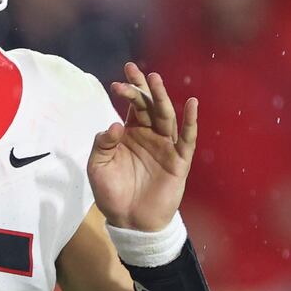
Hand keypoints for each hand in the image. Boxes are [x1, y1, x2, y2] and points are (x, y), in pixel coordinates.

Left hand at [88, 62, 197, 230]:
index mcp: (131, 133)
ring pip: (166, 117)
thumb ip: (103, 144)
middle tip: (134, 69)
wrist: (129, 221)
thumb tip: (115, 125)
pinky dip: (190, 121)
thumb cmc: (112, 193)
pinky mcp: (179, 161)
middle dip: (143, 88)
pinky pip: (187, 139)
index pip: (132, 106)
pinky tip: (191, 104)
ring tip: (156, 80)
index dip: (127, 92)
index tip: (117, 83)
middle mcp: (150, 135)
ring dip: (162, 98)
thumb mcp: (98, 167)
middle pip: (149, 106)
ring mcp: (165, 146)